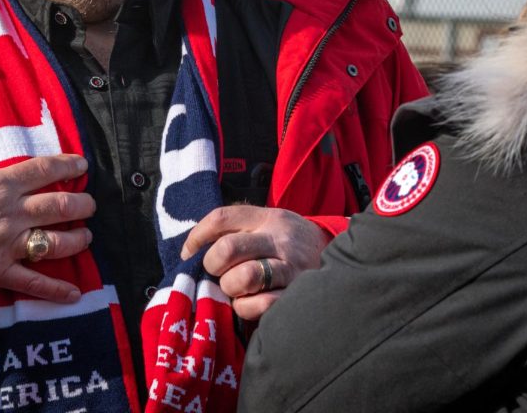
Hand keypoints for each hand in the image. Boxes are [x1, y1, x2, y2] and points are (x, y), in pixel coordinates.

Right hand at [0, 130, 95, 302]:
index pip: (44, 170)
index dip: (68, 166)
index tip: (82, 166)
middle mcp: (9, 213)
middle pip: (59, 207)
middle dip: (82, 205)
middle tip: (90, 205)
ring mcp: (5, 244)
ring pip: (54, 242)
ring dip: (77, 240)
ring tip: (86, 237)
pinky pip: (32, 282)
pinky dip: (55, 290)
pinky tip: (75, 293)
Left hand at [180, 205, 329, 320]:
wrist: (337, 256)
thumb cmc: (288, 243)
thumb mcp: (269, 223)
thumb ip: (237, 229)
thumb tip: (192, 250)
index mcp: (267, 218)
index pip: (222, 218)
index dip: (197, 236)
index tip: (189, 252)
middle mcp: (279, 239)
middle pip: (228, 248)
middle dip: (212, 265)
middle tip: (216, 272)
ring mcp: (290, 268)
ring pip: (244, 277)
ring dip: (229, 287)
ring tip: (234, 288)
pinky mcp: (297, 295)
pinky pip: (260, 305)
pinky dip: (245, 308)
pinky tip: (247, 304)